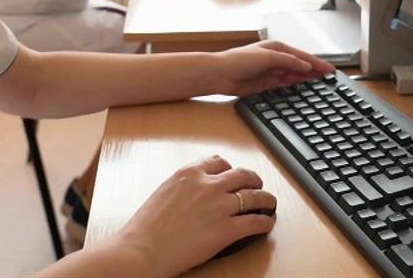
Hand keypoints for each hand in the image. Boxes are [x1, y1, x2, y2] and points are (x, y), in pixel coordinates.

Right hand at [115, 155, 276, 276]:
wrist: (142, 250)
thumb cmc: (145, 228)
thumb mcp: (163, 192)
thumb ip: (183, 187)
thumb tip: (193, 192)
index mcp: (189, 174)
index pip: (219, 162)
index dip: (230, 168)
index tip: (233, 173)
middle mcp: (207, 185)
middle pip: (242, 175)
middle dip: (253, 179)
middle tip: (257, 185)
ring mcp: (219, 206)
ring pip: (254, 195)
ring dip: (265, 198)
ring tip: (269, 202)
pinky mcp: (226, 229)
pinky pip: (254, 222)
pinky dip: (264, 221)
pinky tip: (267, 223)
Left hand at [208, 40, 334, 95]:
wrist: (220, 74)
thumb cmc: (239, 60)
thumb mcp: (268, 57)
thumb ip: (288, 61)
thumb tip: (305, 65)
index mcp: (277, 48)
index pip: (303, 56)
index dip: (317, 63)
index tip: (330, 70)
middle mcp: (276, 59)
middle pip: (300, 66)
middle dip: (314, 72)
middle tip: (328, 79)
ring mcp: (271, 72)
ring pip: (293, 76)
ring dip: (304, 80)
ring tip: (319, 85)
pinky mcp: (265, 84)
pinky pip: (283, 85)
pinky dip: (292, 87)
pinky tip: (300, 90)